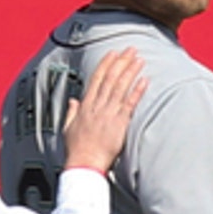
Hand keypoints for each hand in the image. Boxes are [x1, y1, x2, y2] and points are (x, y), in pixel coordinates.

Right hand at [63, 48, 146, 173]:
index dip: (105, 64)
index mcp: (85, 107)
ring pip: (120, 87)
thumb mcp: (68, 128)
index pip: (96, 79)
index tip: (113, 53)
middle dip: (121, 62)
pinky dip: (137, 91)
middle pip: (110, 79)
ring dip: (130, 71)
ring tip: (139, 59)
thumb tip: (73, 101)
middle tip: (130, 50)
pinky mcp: (119, 123)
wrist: (84, 164)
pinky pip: (129, 103)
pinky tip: (144, 81)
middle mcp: (97, 107)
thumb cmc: (77, 150)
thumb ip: (71, 112)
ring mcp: (108, 114)